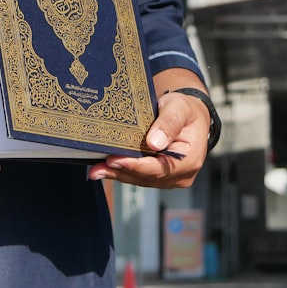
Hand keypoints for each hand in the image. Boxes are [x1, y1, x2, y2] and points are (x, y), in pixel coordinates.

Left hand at [87, 69, 209, 188]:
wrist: (189, 115)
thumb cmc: (185, 110)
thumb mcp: (179, 108)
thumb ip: (169, 123)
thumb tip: (154, 143)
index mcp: (190, 159)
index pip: (160, 168)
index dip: (136, 166)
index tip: (114, 161)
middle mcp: (182, 174)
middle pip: (147, 177)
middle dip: (121, 172)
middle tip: (96, 168)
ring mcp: (171, 178)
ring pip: (141, 179)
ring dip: (118, 174)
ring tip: (96, 170)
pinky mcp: (160, 176)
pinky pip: (140, 177)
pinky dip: (123, 172)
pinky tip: (106, 168)